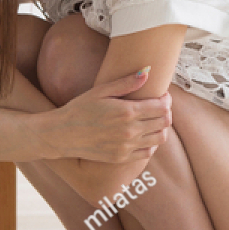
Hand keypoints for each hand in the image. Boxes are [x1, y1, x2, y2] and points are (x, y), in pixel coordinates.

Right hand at [36, 68, 171, 162]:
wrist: (62, 134)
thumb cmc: (79, 108)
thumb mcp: (100, 91)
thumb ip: (126, 82)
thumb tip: (147, 72)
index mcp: (127, 112)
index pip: (162, 106)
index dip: (166, 100)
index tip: (162, 95)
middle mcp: (130, 131)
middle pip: (164, 121)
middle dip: (166, 112)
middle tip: (160, 106)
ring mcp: (127, 147)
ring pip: (160, 138)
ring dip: (162, 127)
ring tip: (154, 120)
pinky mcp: (122, 157)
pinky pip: (148, 152)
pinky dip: (152, 143)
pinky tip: (145, 135)